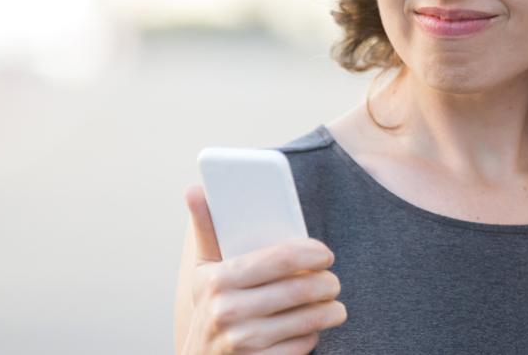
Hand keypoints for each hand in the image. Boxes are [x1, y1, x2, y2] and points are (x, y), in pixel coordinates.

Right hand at [181, 185, 346, 354]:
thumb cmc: (210, 307)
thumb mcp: (203, 270)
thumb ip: (205, 229)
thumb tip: (194, 189)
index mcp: (217, 279)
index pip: (279, 258)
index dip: (311, 252)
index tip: (325, 253)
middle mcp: (228, 310)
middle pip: (299, 289)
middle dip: (326, 283)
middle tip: (332, 280)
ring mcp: (244, 341)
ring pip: (307, 319)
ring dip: (329, 310)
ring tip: (333, 303)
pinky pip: (302, 345)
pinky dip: (312, 335)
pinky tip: (311, 328)